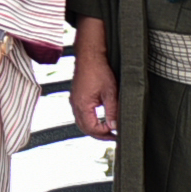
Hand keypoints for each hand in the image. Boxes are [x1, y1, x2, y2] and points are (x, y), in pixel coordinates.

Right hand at [70, 21, 117, 141]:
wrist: (89, 55)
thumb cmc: (99, 70)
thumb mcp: (110, 92)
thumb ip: (112, 111)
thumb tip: (114, 126)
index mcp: (82, 105)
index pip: (92, 128)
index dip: (104, 133)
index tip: (116, 133)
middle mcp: (75, 105)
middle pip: (85, 128)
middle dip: (99, 134)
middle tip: (113, 136)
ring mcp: (74, 101)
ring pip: (82, 122)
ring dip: (94, 128)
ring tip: (108, 130)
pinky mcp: (76, 97)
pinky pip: (80, 115)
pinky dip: (90, 121)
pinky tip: (100, 119)